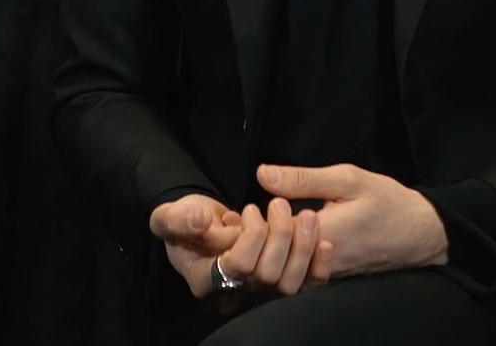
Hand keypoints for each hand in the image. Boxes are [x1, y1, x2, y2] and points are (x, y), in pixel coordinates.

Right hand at [150, 193, 334, 298]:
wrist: (201, 224)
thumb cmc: (185, 221)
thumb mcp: (170, 215)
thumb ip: (178, 219)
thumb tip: (201, 221)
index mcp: (206, 279)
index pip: (236, 268)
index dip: (250, 238)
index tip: (251, 209)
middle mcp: (236, 291)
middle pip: (267, 276)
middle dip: (280, 236)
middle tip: (280, 204)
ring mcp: (261, 289)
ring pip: (289, 284)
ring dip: (303, 248)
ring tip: (307, 214)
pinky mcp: (280, 280)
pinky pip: (306, 285)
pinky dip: (319, 267)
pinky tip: (325, 244)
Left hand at [256, 163, 448, 280]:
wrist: (419, 233)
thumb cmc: (386, 201)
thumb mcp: (347, 178)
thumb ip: (303, 179)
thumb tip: (263, 174)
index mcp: (323, 235)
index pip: (271, 240)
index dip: (251, 227)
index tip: (246, 209)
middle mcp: (320, 263)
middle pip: (270, 266)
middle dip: (252, 244)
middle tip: (244, 220)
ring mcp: (325, 276)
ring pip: (280, 276)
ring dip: (264, 254)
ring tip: (257, 229)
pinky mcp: (329, 279)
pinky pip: (295, 278)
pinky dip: (279, 261)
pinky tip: (275, 241)